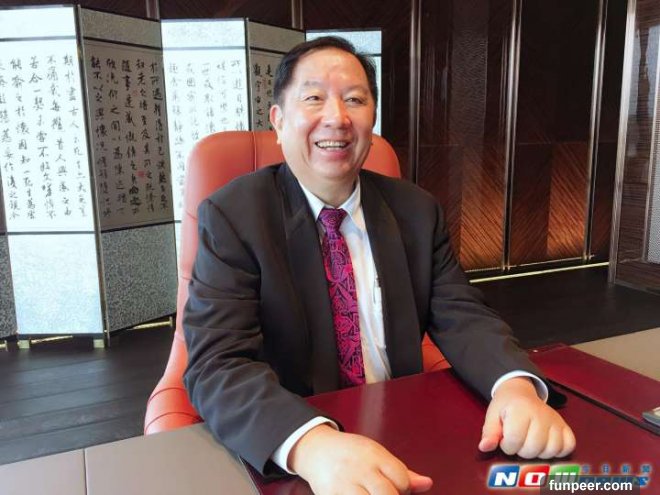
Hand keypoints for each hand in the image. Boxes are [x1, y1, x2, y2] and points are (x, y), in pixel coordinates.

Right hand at [289, 424, 432, 494]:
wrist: (316, 450)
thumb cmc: (350, 453)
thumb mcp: (377, 455)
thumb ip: (402, 472)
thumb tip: (427, 484)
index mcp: (373, 455)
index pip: (401, 479)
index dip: (403, 488)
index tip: (396, 488)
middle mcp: (358, 468)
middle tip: (386, 494)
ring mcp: (343, 484)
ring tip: (371, 494)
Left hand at [478, 377, 575, 458]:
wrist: (520, 392)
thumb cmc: (505, 406)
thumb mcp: (492, 416)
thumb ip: (489, 432)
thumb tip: (485, 447)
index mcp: (520, 409)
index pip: (514, 440)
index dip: (506, 445)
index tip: (505, 438)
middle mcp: (541, 414)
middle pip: (533, 448)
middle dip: (521, 450)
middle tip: (517, 439)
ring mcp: (555, 420)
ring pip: (551, 451)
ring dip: (538, 452)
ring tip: (529, 442)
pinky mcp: (565, 426)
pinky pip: (568, 447)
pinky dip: (558, 451)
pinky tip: (546, 444)